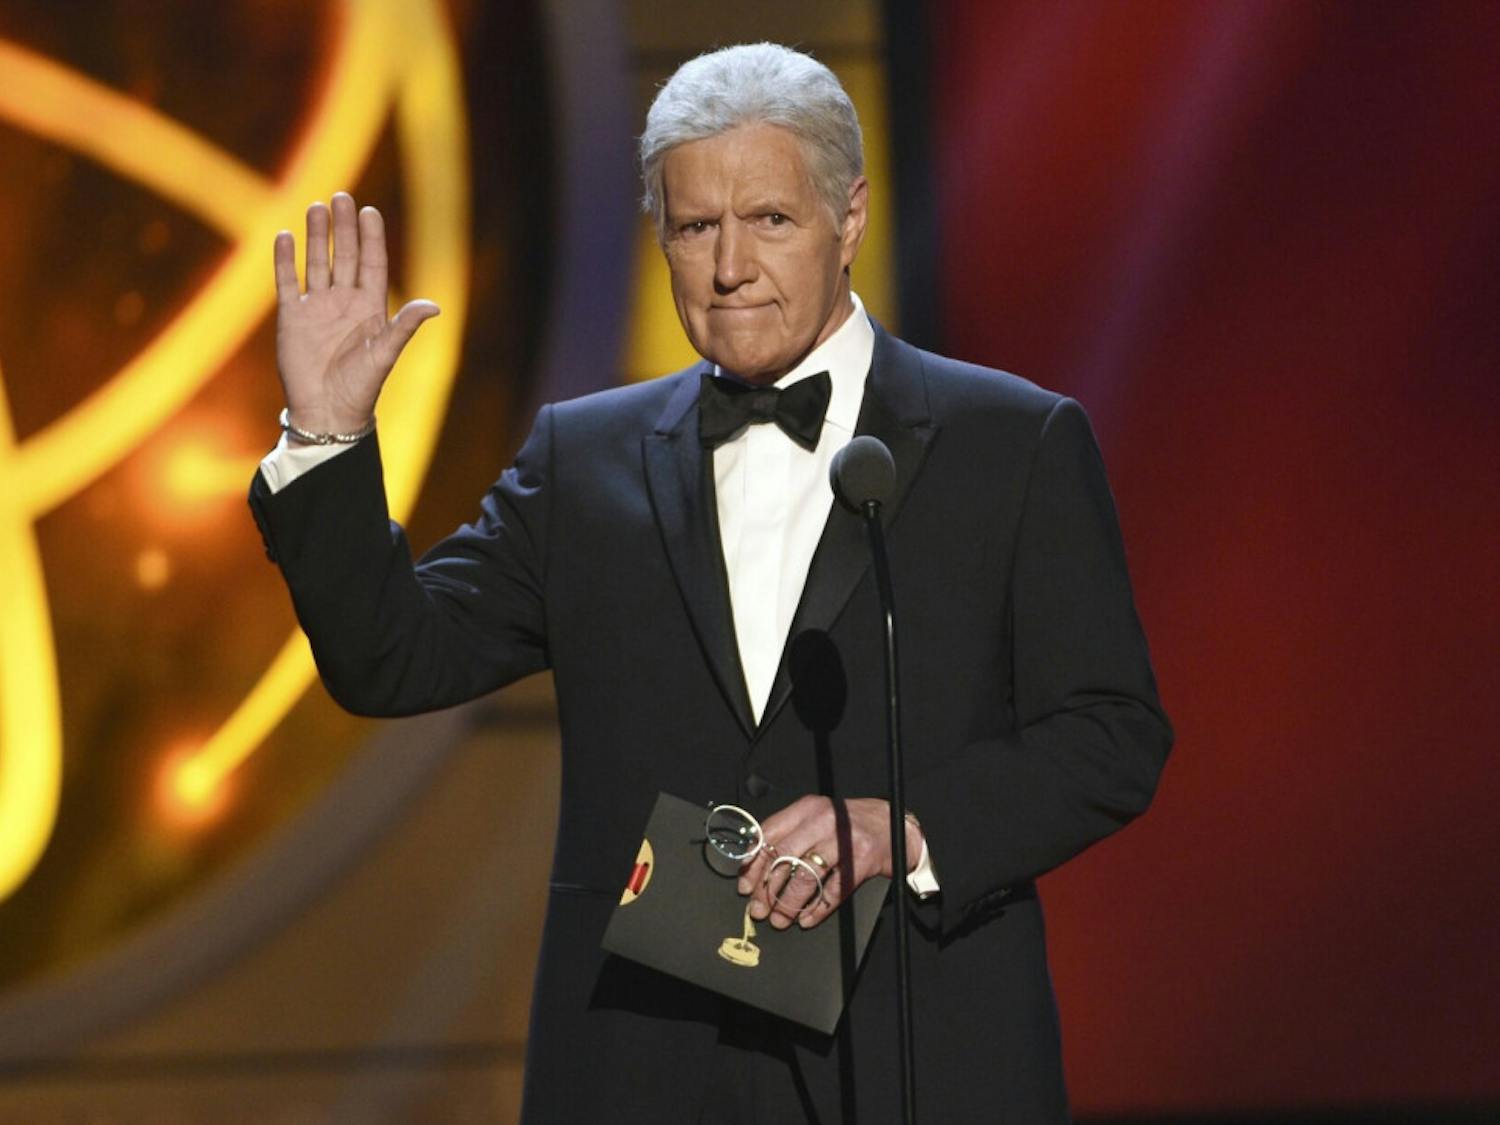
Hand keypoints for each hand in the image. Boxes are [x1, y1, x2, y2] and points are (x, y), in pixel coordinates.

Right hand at [273, 192, 439, 437]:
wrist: (327, 412)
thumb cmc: (361, 387)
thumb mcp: (385, 354)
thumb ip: (404, 326)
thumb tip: (435, 306)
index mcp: (370, 308)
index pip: (371, 264)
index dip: (371, 238)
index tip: (370, 211)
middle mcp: (344, 302)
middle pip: (344, 256)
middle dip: (343, 227)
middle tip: (341, 197)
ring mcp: (317, 307)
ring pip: (316, 263)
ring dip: (316, 237)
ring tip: (316, 208)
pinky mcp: (292, 317)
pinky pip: (287, 282)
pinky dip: (284, 260)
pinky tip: (284, 236)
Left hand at [737, 796, 923, 929]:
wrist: (891, 825)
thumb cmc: (847, 825)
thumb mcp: (816, 819)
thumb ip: (788, 834)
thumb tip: (753, 866)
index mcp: (806, 809)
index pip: (769, 834)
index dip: (753, 862)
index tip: (745, 885)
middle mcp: (823, 822)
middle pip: (784, 857)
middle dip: (766, 888)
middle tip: (757, 909)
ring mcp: (843, 842)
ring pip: (806, 877)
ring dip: (788, 903)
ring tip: (779, 919)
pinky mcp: (860, 862)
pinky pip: (832, 892)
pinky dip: (816, 909)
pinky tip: (806, 919)